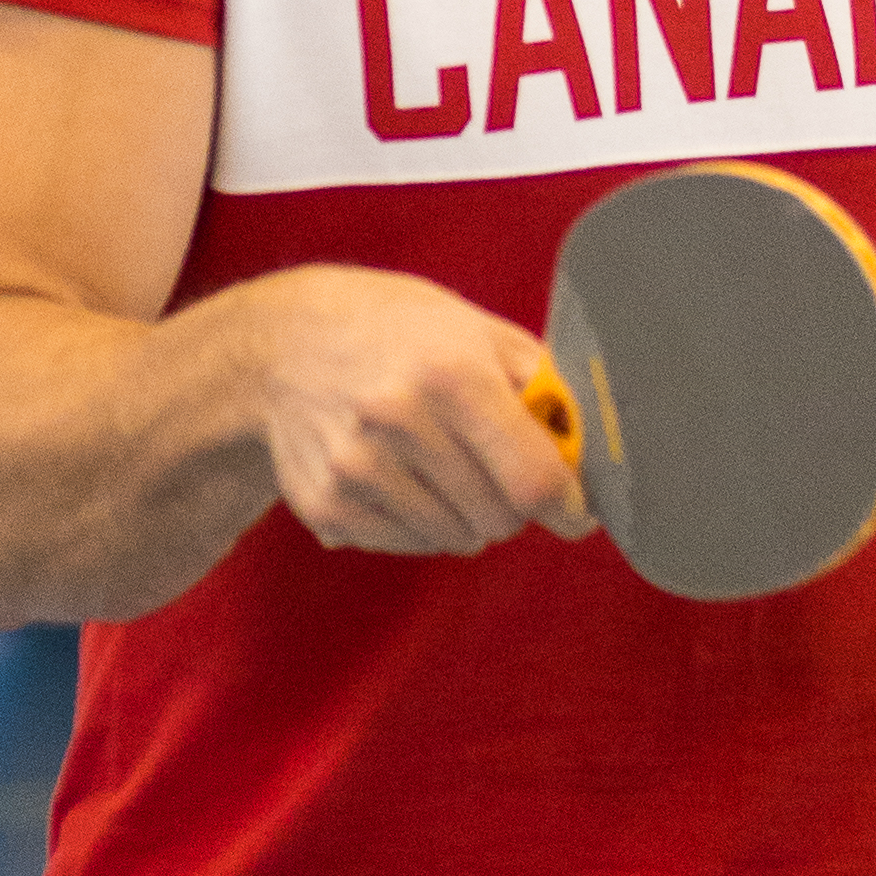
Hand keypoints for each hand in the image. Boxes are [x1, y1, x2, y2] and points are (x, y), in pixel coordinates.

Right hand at [252, 268, 592, 557]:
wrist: (282, 343)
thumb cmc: (396, 330)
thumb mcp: (476, 331)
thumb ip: (542, 388)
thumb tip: (593, 447)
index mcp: (450, 373)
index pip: (533, 480)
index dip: (568, 506)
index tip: (576, 512)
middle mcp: (398, 421)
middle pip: (499, 517)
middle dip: (512, 503)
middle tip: (494, 468)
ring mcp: (357, 469)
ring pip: (457, 538)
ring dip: (466, 514)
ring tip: (439, 464)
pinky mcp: (327, 506)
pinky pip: (410, 544)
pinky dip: (421, 522)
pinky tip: (400, 475)